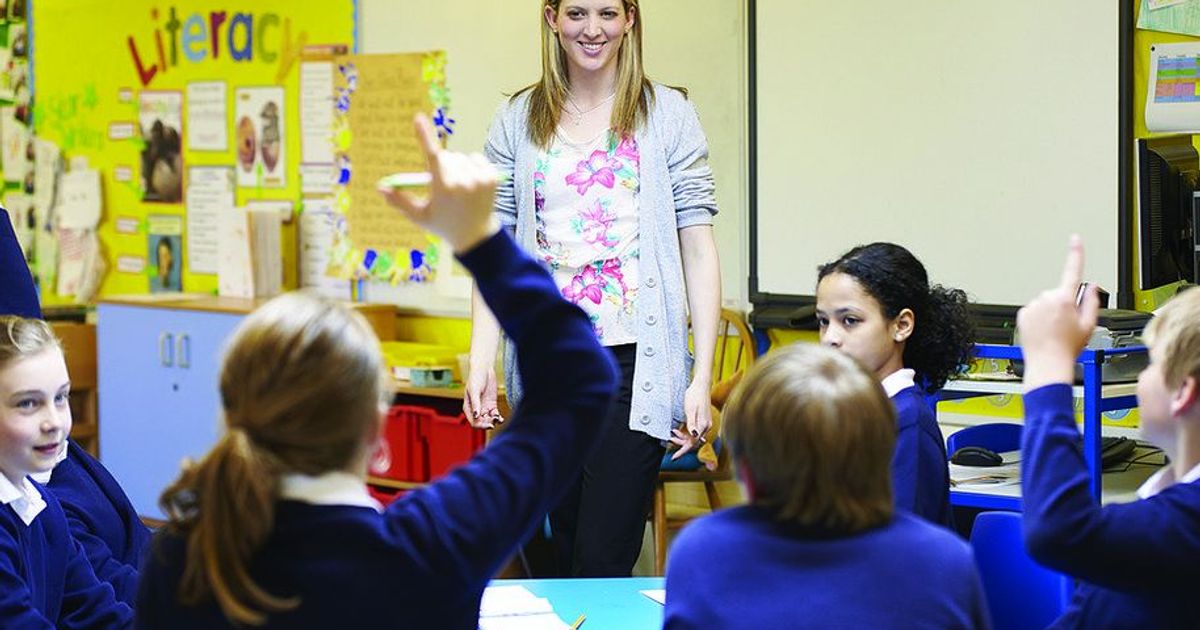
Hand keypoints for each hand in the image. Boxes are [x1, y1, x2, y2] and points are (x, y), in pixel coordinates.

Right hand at [378, 114, 499, 253]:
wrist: (476, 236)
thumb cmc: (443, 224)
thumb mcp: (419, 216)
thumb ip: (399, 201)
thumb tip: (380, 187)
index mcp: (443, 189)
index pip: (432, 156)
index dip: (424, 136)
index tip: (418, 117)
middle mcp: (463, 182)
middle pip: (445, 156)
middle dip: (441, 166)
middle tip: (445, 186)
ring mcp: (479, 179)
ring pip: (460, 157)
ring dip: (456, 167)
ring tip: (459, 188)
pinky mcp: (492, 177)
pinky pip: (476, 158)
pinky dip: (472, 166)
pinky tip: (471, 183)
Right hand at [463, 364, 502, 428]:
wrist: (484, 369)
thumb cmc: (476, 378)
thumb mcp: (474, 391)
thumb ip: (475, 403)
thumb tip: (476, 415)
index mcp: (468, 408)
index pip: (473, 422)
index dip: (481, 425)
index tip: (489, 425)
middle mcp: (476, 409)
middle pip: (482, 423)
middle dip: (488, 423)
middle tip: (495, 421)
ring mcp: (484, 407)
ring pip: (489, 420)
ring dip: (493, 421)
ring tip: (499, 419)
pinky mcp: (491, 405)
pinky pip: (494, 414)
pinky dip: (498, 417)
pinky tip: (501, 418)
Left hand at [669, 380, 713, 459]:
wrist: (701, 385)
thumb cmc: (695, 395)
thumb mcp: (690, 409)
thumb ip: (692, 424)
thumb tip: (694, 436)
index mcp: (703, 425)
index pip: (692, 443)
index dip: (682, 451)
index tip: (674, 457)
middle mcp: (706, 427)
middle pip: (693, 441)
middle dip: (681, 443)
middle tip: (670, 440)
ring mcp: (705, 424)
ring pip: (693, 437)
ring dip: (683, 437)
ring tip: (673, 432)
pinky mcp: (703, 421)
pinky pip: (694, 431)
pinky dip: (686, 432)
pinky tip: (678, 429)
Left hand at [1016, 235, 1099, 390]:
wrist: (1047, 364)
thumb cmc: (1067, 348)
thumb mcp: (1089, 325)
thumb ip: (1091, 302)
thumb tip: (1091, 286)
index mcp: (1065, 299)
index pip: (1072, 270)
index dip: (1075, 253)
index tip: (1075, 239)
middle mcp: (1046, 299)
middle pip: (1059, 294)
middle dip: (1063, 304)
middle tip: (1066, 325)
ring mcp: (1033, 306)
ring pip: (1045, 303)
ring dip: (1049, 313)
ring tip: (1053, 331)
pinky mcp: (1022, 313)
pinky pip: (1033, 311)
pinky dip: (1038, 318)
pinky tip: (1042, 331)